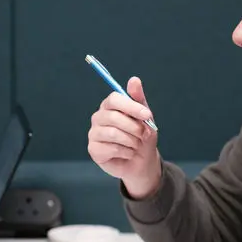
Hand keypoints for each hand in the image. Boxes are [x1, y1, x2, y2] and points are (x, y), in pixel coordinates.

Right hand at [87, 76, 161, 198]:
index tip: (147, 114)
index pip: (114, 99)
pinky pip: (111, 148)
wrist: (142, 162)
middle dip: (134, 127)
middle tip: (145, 135)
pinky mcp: (93, 149)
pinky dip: (126, 152)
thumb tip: (134, 79)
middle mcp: (99, 117)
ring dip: (132, 141)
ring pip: (113, 133)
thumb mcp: (145, 117)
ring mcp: (94, 133)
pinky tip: (128, 153)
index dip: (131, 106)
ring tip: (136, 145)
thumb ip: (138, 99)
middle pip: (113, 117)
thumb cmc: (142, 136)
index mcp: (110, 106)